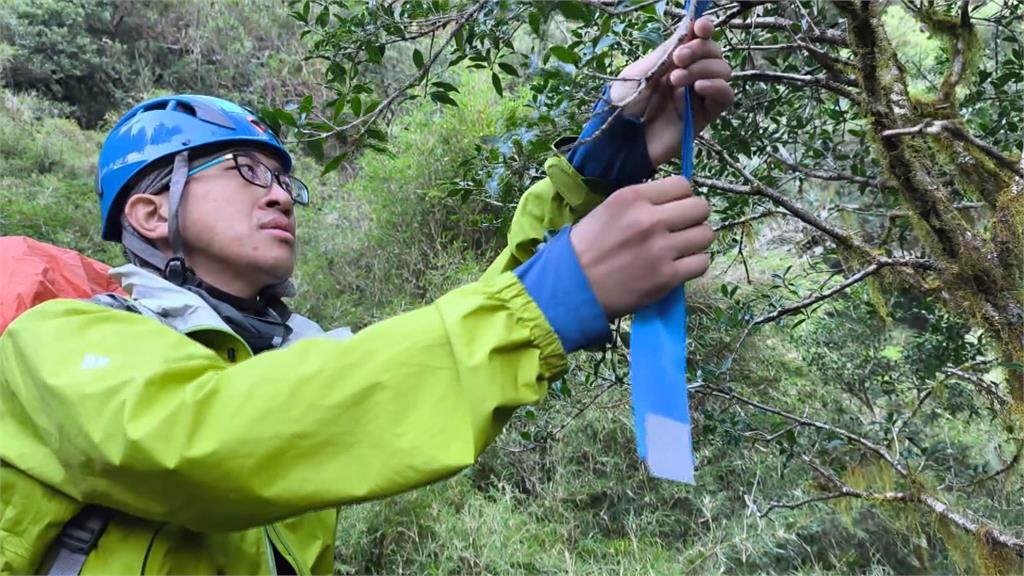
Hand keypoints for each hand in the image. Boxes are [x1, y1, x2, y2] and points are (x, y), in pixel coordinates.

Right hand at [570, 176, 712, 318]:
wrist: (571, 288)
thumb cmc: (584, 249)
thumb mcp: (607, 210)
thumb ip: (640, 203)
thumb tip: (672, 203)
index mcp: (632, 197)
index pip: (682, 184)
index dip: (681, 197)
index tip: (673, 209)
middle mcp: (650, 219)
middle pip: (700, 207)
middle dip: (693, 217)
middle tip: (680, 229)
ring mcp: (661, 249)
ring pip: (706, 235)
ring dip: (696, 241)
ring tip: (681, 248)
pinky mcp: (667, 277)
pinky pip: (702, 262)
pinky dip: (694, 264)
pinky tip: (679, 266)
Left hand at [609, 17, 733, 167]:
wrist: (619, 139)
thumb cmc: (622, 105)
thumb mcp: (638, 73)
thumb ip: (664, 54)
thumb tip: (688, 34)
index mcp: (672, 61)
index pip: (698, 40)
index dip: (704, 30)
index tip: (699, 27)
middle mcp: (689, 75)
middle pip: (714, 53)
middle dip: (700, 49)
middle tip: (678, 59)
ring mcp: (698, 96)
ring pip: (722, 71)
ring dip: (704, 68)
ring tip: (676, 79)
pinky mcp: (704, 116)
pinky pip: (725, 97)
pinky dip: (717, 87)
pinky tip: (699, 87)